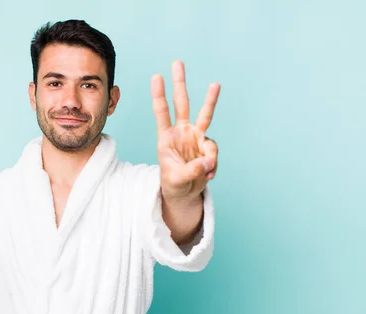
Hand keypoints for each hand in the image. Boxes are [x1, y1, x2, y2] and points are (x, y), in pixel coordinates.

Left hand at [151, 60, 219, 201]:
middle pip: (182, 103)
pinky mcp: (208, 147)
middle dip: (180, 83)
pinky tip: (207, 175)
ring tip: (215, 84)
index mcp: (166, 137)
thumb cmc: (174, 183)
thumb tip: (209, 161)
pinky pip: (213, 152)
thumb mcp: (178, 179)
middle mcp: (181, 132)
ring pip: (205, 114)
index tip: (156, 76)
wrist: (185, 193)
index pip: (161, 112)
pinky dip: (212, 164)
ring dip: (210, 99)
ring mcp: (196, 137)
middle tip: (177, 63)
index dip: (159, 95)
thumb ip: (192, 170)